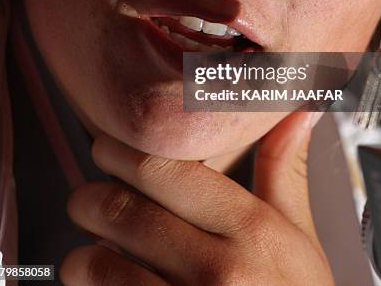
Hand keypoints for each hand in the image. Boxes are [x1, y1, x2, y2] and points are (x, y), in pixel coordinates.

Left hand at [60, 111, 333, 284]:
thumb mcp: (299, 238)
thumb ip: (285, 169)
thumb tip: (299, 113)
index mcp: (251, 229)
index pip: (163, 169)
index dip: (120, 152)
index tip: (108, 150)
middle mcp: (218, 270)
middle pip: (122, 209)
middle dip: (90, 198)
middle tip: (88, 197)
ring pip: (96, 263)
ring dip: (81, 253)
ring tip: (89, 247)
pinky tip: (103, 282)